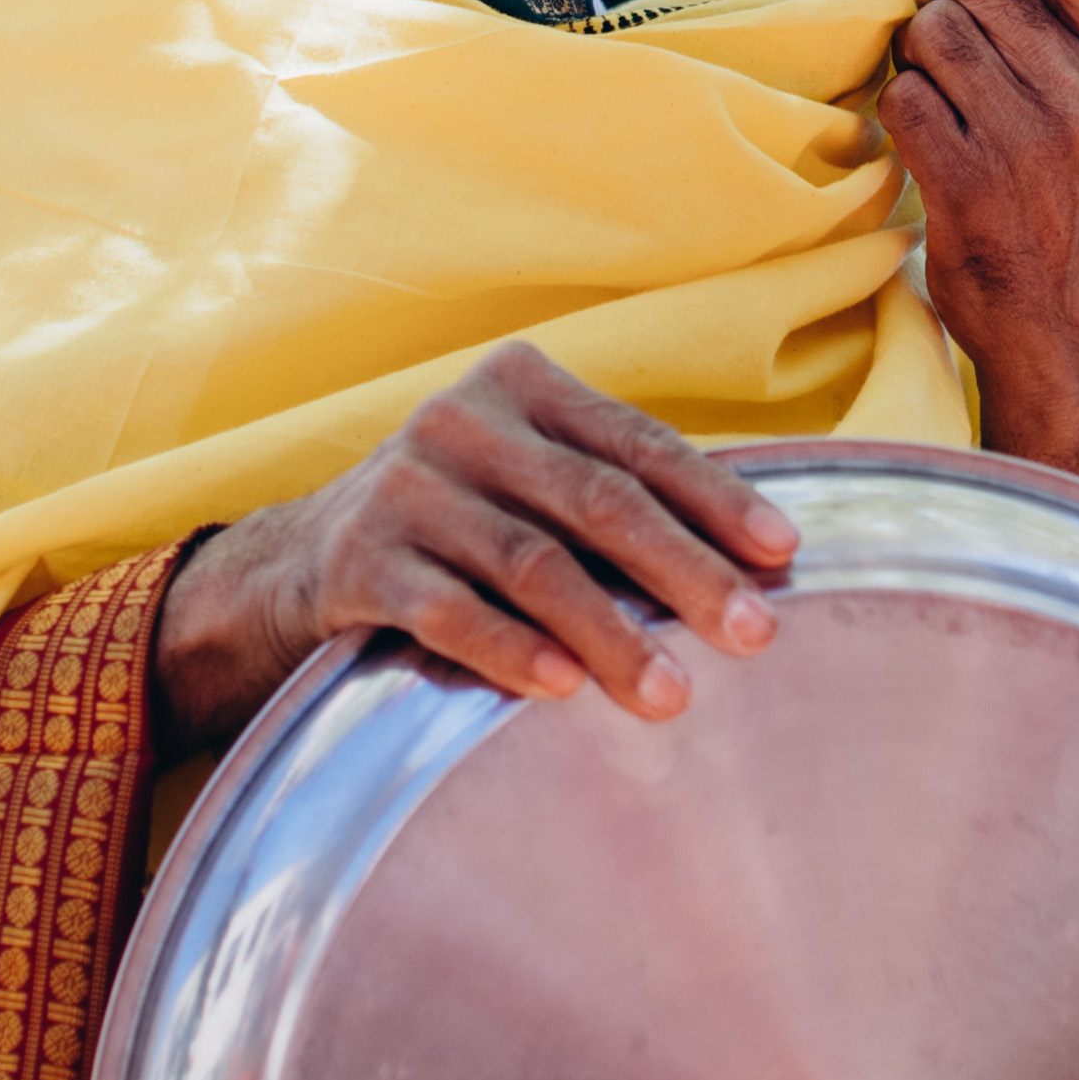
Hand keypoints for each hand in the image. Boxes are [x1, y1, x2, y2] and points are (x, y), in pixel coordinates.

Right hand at [152, 345, 799, 756]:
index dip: (717, 499)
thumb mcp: (526, 483)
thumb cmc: (457, 525)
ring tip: (672, 695)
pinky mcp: (356, 560)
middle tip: (755, 635)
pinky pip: (448, 610)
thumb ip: (613, 500)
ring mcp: (404, 487)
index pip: (638, 444)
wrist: (295, 564)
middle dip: (686, 572)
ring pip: (531, 563)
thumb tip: (756, 565)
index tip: (783, 554)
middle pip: (597, 501)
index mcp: (521, 384)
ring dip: (611, 633)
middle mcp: (462, 420)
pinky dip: (512, 650)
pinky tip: (564, 690)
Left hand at [884, 0, 1078, 494]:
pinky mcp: (972, 187)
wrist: (1068, 336)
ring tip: (921, 67)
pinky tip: (917, 131)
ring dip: (912, 40)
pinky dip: (898, 105)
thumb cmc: (1076, 216)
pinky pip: (906, 100)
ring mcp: (1032, 145)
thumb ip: (1069, 41)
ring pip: (938, 35)